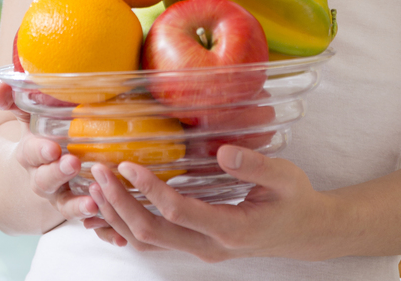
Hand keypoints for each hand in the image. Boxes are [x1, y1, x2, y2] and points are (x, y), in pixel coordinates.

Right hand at [0, 80, 97, 224]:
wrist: (37, 167)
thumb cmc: (39, 132)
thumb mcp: (27, 115)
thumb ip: (13, 99)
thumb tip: (0, 87)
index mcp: (30, 153)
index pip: (31, 151)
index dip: (40, 151)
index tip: (52, 147)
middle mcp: (42, 177)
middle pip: (45, 180)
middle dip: (57, 173)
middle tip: (72, 162)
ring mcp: (60, 195)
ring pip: (65, 205)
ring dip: (77, 205)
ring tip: (93, 202)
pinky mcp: (78, 207)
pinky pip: (87, 219)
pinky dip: (99, 224)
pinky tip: (114, 227)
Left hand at [84, 145, 336, 260]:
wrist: (304, 231)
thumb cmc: (294, 199)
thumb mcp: (284, 177)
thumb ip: (254, 165)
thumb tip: (223, 151)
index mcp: (230, 228)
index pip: (177, 212)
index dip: (148, 189)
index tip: (127, 164)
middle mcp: (209, 246)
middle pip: (152, 233)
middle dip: (120, 202)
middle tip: (98, 171)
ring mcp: (200, 250)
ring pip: (147, 242)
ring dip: (118, 215)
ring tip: (96, 186)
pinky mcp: (194, 245)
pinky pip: (154, 242)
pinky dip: (127, 226)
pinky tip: (112, 206)